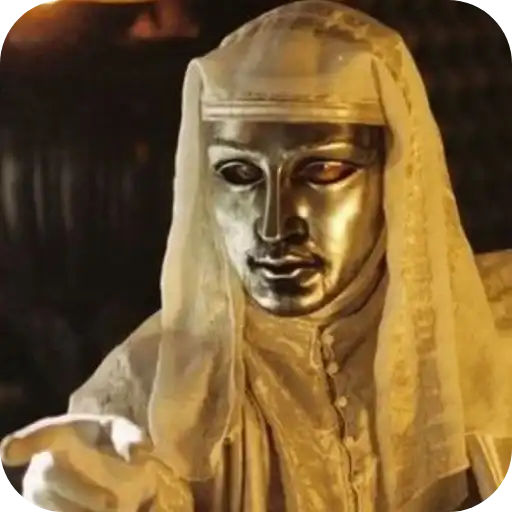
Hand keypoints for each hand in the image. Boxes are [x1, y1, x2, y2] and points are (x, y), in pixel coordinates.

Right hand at [0, 414, 156, 510]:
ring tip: (112, 510)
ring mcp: (37, 492)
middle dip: (81, 493)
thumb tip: (143, 452)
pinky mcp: (42, 511)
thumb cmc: (106, 441)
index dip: (26, 441)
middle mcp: (43, 462)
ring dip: (79, 511)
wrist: (100, 464)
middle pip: (51, 478)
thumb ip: (131, 438)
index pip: (44, 433)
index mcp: (62, 433)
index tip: (8, 453)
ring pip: (49, 506)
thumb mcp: (119, 432)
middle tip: (112, 503)